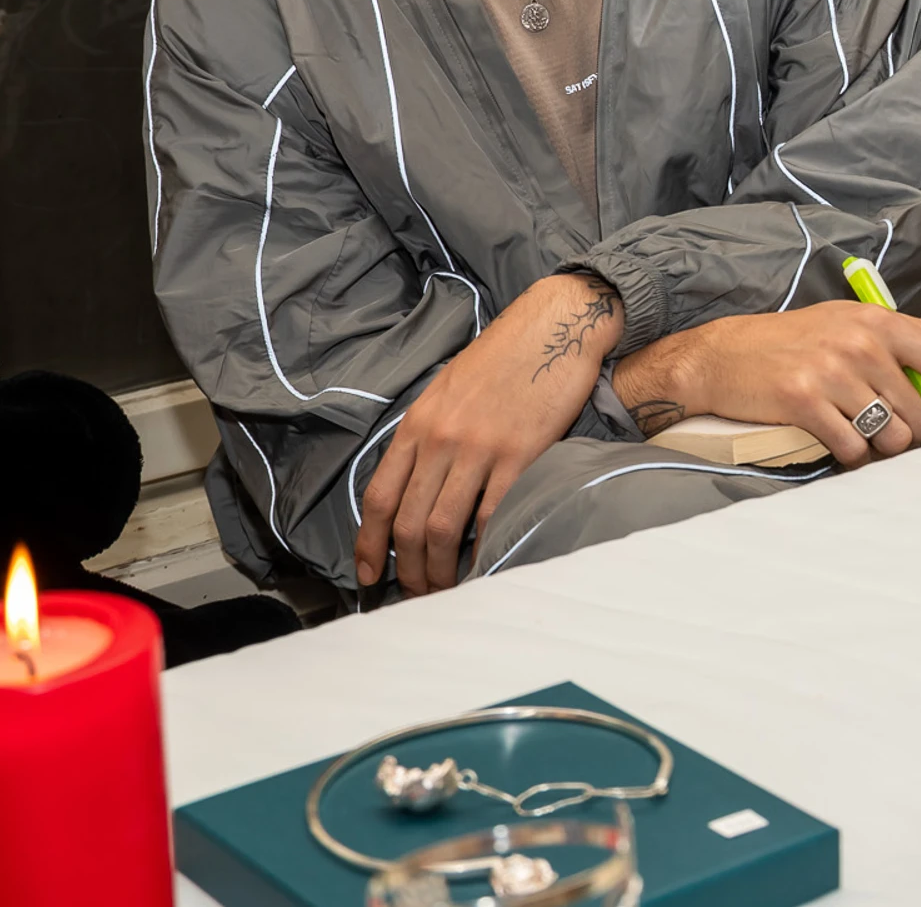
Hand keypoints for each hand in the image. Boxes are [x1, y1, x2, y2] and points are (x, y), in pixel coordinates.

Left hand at [354, 272, 622, 594]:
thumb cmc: (501, 360)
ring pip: (445, 528)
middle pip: (409, 524)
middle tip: (419, 594)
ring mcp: (479, 448)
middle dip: (410, 571)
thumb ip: (427, 437)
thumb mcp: (446, 392)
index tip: (370, 575)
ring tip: (448, 589)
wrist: (552, 327)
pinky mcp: (520, 454)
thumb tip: (415, 489)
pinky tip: (486, 563)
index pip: (379, 497)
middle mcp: (440, 439)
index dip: (368, 545)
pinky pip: (492, 515)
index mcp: (417, 424)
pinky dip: (485, 548)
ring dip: (443, 570)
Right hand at [611, 302, 920, 467]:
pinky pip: (854, 449)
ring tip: (863, 435)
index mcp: (878, 321)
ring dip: (883, 447)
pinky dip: (852, 456)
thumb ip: (915, 336)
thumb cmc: (794, 340)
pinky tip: (838, 442)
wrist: (722, 356)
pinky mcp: (805, 403)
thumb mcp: (854, 322)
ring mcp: (832, 373)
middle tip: (890, 430)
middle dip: (913, 432)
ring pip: (892, 436)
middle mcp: (860, 343)